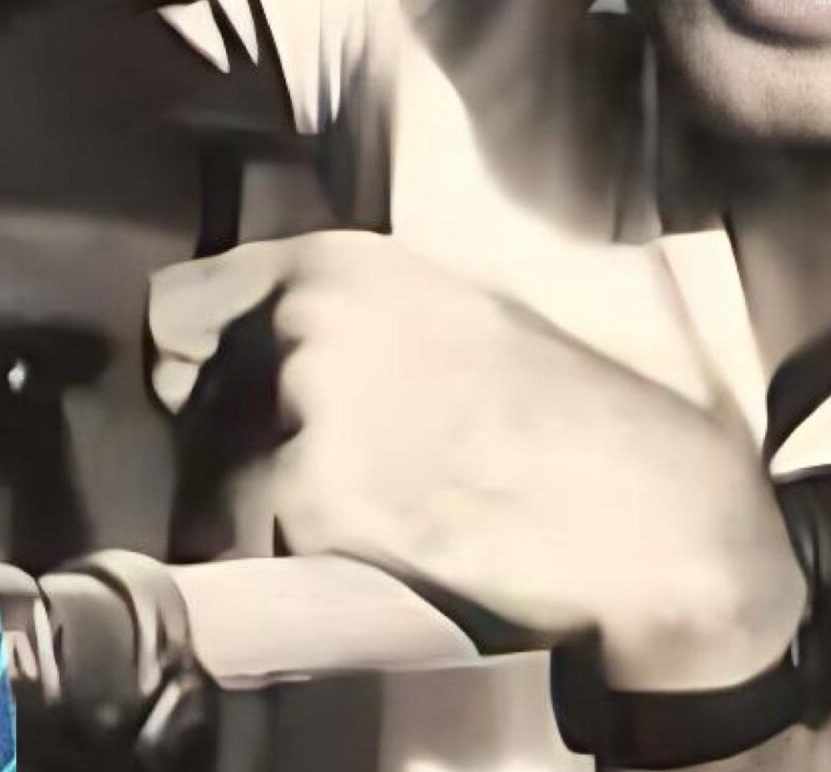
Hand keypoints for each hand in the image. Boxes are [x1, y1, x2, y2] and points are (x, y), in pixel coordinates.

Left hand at [149, 230, 806, 688]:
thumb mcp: (448, 313)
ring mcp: (310, 406)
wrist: (651, 509)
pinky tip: (386, 554)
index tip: (201, 401)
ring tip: (379, 518)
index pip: (179, 306)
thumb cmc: (565, 418)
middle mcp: (310, 320)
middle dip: (231, 449)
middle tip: (323, 483)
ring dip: (267, 514)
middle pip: (196, 404)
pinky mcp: (315, 498)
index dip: (186, 366)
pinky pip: (260, 548)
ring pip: (223, 482)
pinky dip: (299, 565)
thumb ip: (347, 318)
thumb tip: (257, 352)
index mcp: (337, 263)